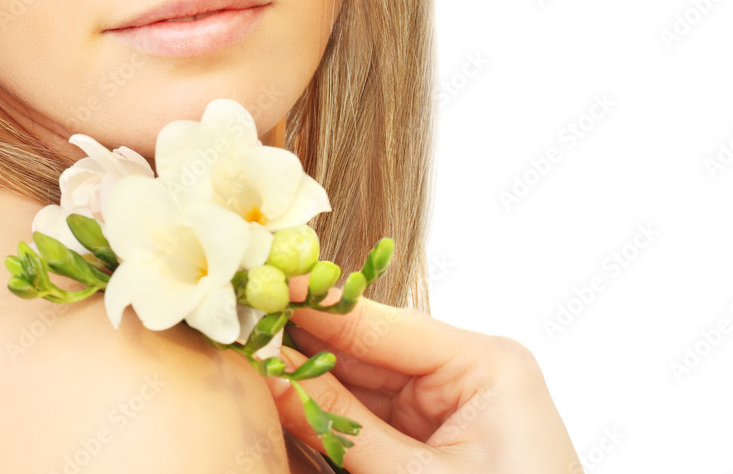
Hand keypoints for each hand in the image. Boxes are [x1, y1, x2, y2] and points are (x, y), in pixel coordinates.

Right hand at [269, 293, 581, 472]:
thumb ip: (341, 427)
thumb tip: (272, 373)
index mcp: (486, 364)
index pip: (383, 323)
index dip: (319, 309)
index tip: (265, 289)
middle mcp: (468, 374)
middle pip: (368, 351)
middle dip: (306, 348)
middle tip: (246, 329)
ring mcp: (451, 408)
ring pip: (363, 387)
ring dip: (311, 386)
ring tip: (255, 364)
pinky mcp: (436, 443)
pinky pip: (372, 421)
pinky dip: (332, 422)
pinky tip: (288, 406)